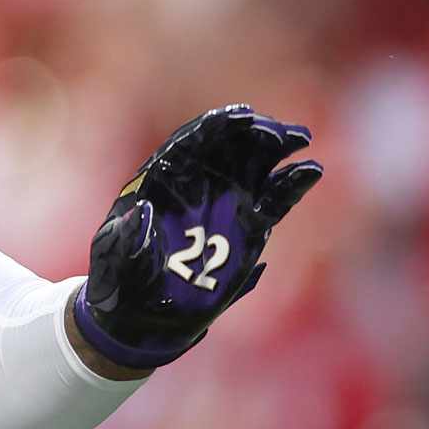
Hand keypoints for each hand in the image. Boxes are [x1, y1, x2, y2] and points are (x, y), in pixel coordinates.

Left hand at [72, 105, 321, 369]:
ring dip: (278, 148)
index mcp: (160, 179)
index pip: (189, 141)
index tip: (240, 114)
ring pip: (255, 166)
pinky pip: (274, 201)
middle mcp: (196, 184)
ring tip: (301, 137)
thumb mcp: (117, 255)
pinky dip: (292, 185)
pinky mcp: (248, 228)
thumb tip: (143, 212)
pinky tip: (311, 170)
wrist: (143, 314)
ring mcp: (224, 203)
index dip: (214, 125)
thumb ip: (130, 236)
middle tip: (278, 130)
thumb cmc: (122, 277)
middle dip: (253, 131)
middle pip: (227, 146)